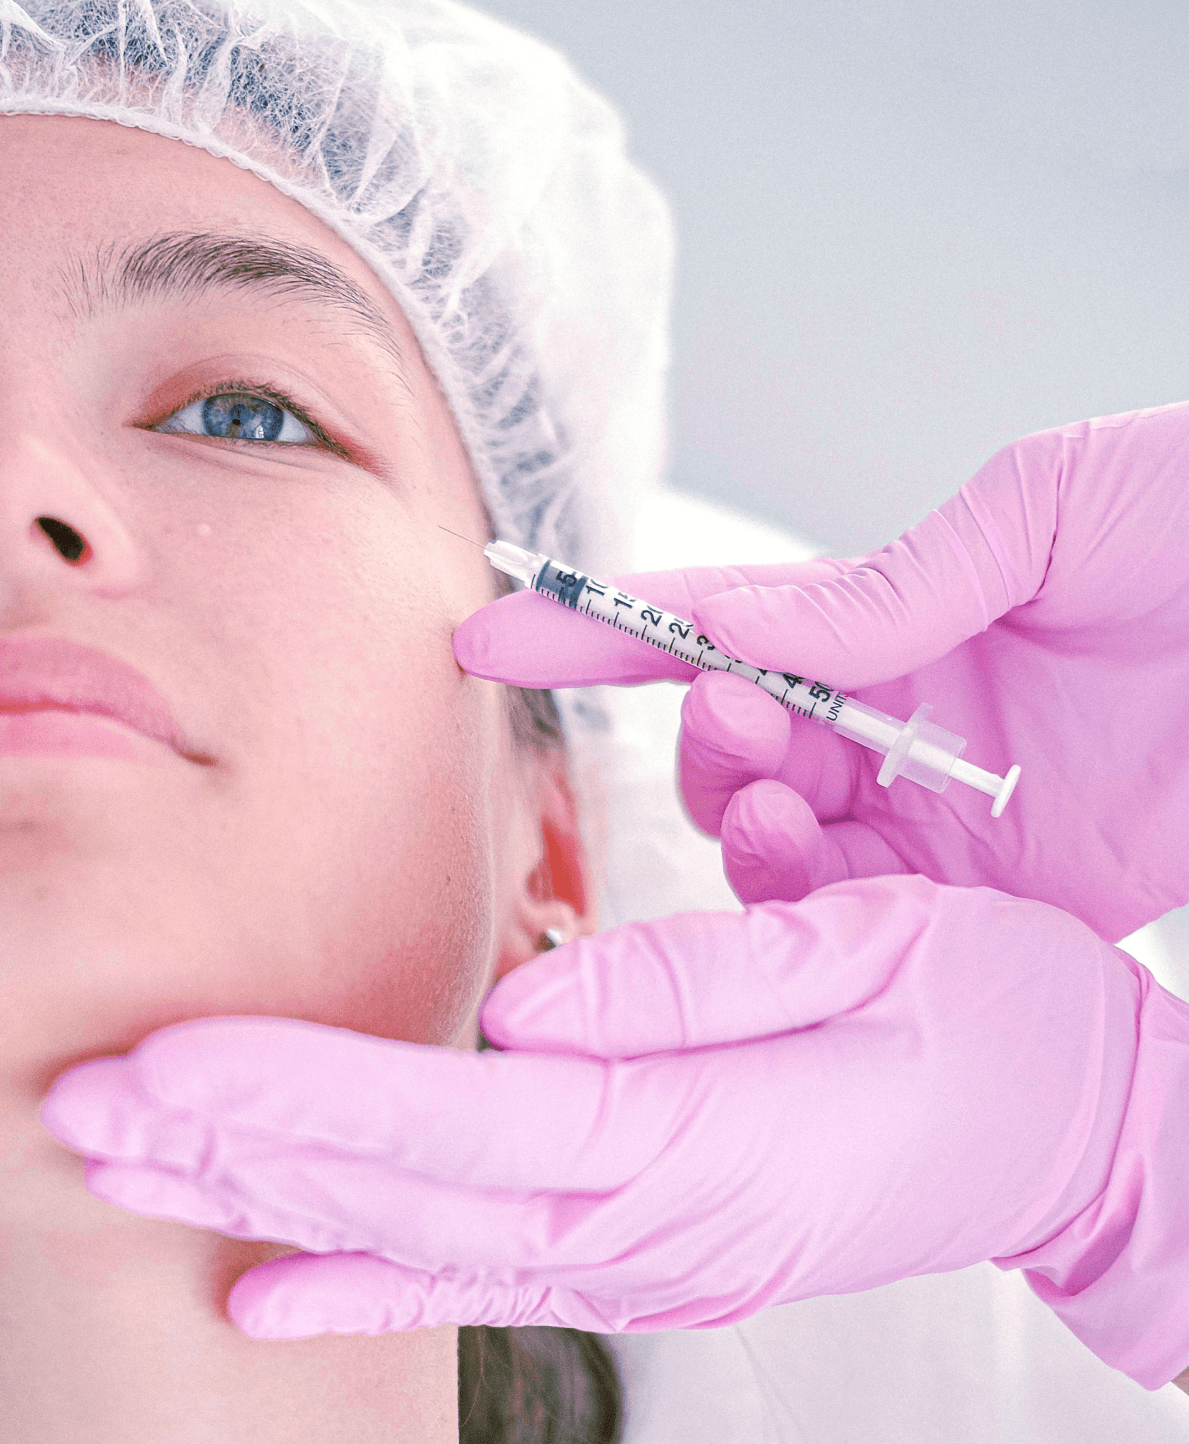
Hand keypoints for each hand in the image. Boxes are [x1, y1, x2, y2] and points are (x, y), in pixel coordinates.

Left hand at [40, 876, 1188, 1388]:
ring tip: (137, 1164)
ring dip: (271, 1199)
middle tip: (87, 1110)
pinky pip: (489, 1271)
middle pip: (417, 1194)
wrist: (1076, 1124)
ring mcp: (658, 1248)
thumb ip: (700, 987)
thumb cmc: (1000, 1025)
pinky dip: (366, 1276)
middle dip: (240, 1148)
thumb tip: (533, 1006)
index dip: (316, 1100)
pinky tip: (272, 1276)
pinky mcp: (660, 1239)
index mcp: (718, 1135)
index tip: (176, 1063)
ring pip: (428, 1236)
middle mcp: (667, 1216)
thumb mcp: (879, 955)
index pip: (474, 1124)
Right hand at [455, 408, 1188, 939]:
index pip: (711, 630)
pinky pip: (878, 918)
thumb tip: (733, 633)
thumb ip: (882, 587)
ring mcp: (948, 810)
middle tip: (745, 717)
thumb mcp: (1038, 511)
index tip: (486, 631)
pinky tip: (835, 860)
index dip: (593, 633)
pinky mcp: (1013, 893)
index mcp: (896, 619)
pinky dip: (826, 901)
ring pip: (787, 847)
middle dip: (706, 743)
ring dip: (753, 825)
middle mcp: (901, 720)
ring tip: (786, 793)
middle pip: (734, 755)